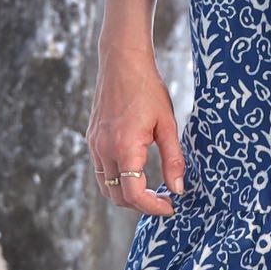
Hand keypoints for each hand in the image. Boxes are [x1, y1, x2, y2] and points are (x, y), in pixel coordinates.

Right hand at [86, 44, 186, 217]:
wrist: (122, 62)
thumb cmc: (148, 89)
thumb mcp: (168, 124)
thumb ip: (173, 159)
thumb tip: (178, 189)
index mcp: (124, 147)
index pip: (134, 194)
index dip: (153, 207)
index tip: (170, 207)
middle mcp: (104, 150)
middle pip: (117, 196)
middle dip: (140, 204)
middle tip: (164, 200)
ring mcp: (94, 145)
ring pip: (106, 186)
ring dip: (126, 194)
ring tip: (151, 189)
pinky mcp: (92, 139)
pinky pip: (101, 171)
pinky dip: (117, 180)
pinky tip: (136, 171)